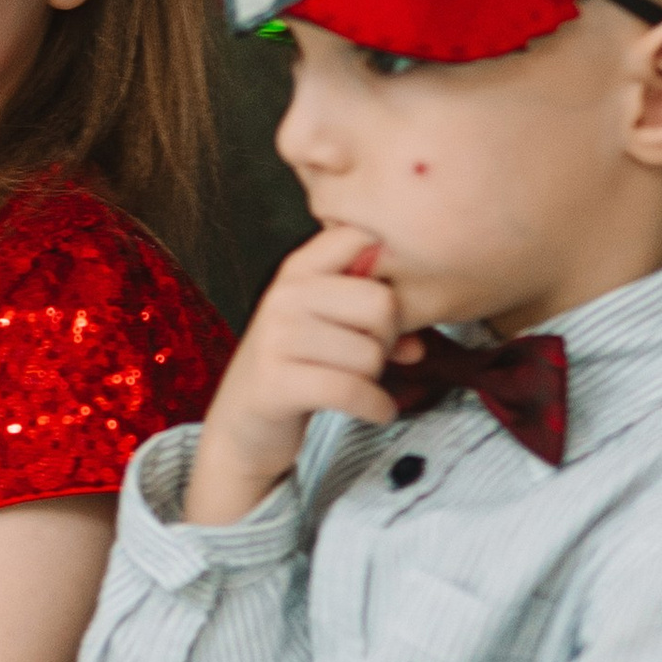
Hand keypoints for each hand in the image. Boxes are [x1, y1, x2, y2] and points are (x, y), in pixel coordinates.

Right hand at [183, 224, 409, 525]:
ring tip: (359, 383)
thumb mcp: (326, 326)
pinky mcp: (277, 382)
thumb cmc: (296, 367)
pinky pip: (352, 391)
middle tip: (371, 356)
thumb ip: (374, 319)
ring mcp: (277, 337)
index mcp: (298, 269)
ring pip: (370, 353)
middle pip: (382, 304)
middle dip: (388, 339)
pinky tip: (378, 410)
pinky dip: (377, 407)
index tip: (380, 307)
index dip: (388, 272)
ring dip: (376, 378)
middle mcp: (284, 295)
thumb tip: (417, 346)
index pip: (360, 238)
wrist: (243, 423)